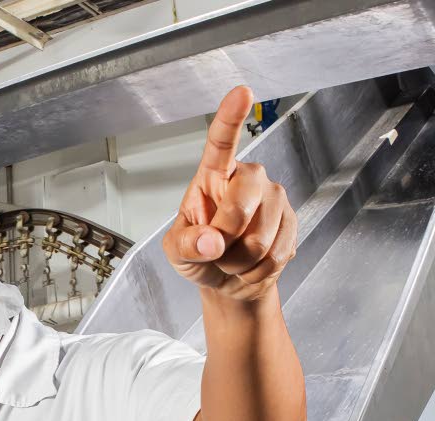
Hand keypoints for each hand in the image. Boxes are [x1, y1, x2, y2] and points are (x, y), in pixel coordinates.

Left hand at [163, 86, 296, 302]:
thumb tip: (211, 242)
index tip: (242, 93)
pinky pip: (276, 253)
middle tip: (215, 250)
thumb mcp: (177, 252)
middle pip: (243, 202)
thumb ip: (186, 245)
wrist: (228, 279)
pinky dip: (256, 271)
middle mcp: (248, 180)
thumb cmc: (199, 254)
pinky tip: (250, 265)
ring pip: (261, 237)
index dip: (231, 118)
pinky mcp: (292, 221)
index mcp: (213, 176)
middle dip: (226, 237)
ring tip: (232, 258)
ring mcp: (274, 198)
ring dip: (239, 261)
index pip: (221, 143)